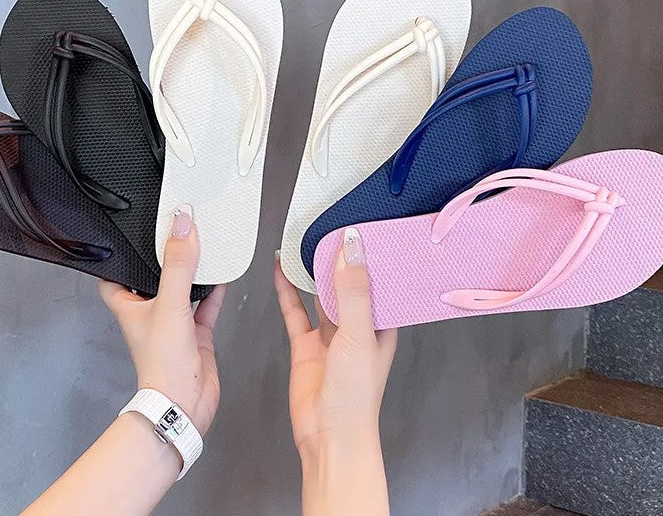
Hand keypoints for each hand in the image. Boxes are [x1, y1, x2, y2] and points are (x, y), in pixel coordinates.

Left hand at [99, 205, 226, 436]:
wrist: (184, 404)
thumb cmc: (161, 363)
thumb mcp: (170, 303)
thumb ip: (178, 264)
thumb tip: (182, 224)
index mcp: (130, 306)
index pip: (114, 276)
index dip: (120, 257)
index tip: (131, 234)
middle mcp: (149, 313)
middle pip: (153, 278)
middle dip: (163, 258)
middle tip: (174, 232)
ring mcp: (174, 324)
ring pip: (182, 289)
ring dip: (191, 271)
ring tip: (200, 245)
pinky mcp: (196, 334)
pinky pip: (206, 305)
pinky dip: (214, 290)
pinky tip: (223, 275)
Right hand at [275, 227, 396, 515]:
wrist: (329, 436)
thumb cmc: (355, 395)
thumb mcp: (359, 334)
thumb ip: (353, 290)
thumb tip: (352, 246)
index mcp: (381, 324)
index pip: (377, 280)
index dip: (369, 254)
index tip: (359, 226)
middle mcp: (358, 326)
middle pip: (347, 284)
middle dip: (338, 259)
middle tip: (327, 227)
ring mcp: (331, 335)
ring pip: (320, 294)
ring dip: (312, 272)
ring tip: (304, 242)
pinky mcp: (306, 345)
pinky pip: (295, 311)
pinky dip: (287, 291)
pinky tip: (281, 271)